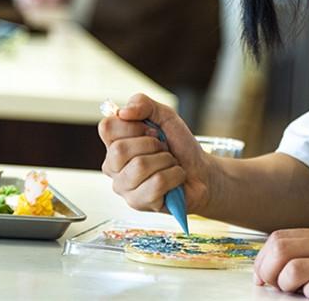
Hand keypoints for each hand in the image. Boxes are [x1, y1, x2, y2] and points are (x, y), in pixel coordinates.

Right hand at [98, 93, 211, 214]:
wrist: (201, 171)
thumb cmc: (180, 147)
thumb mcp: (165, 116)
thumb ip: (143, 104)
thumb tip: (123, 111)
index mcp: (115, 143)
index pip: (107, 127)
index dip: (134, 125)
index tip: (151, 130)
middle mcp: (113, 167)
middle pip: (120, 149)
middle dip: (153, 144)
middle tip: (163, 149)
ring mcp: (124, 187)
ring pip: (140, 166)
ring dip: (165, 161)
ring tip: (169, 164)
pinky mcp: (138, 203)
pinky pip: (156, 183)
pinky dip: (174, 176)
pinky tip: (174, 179)